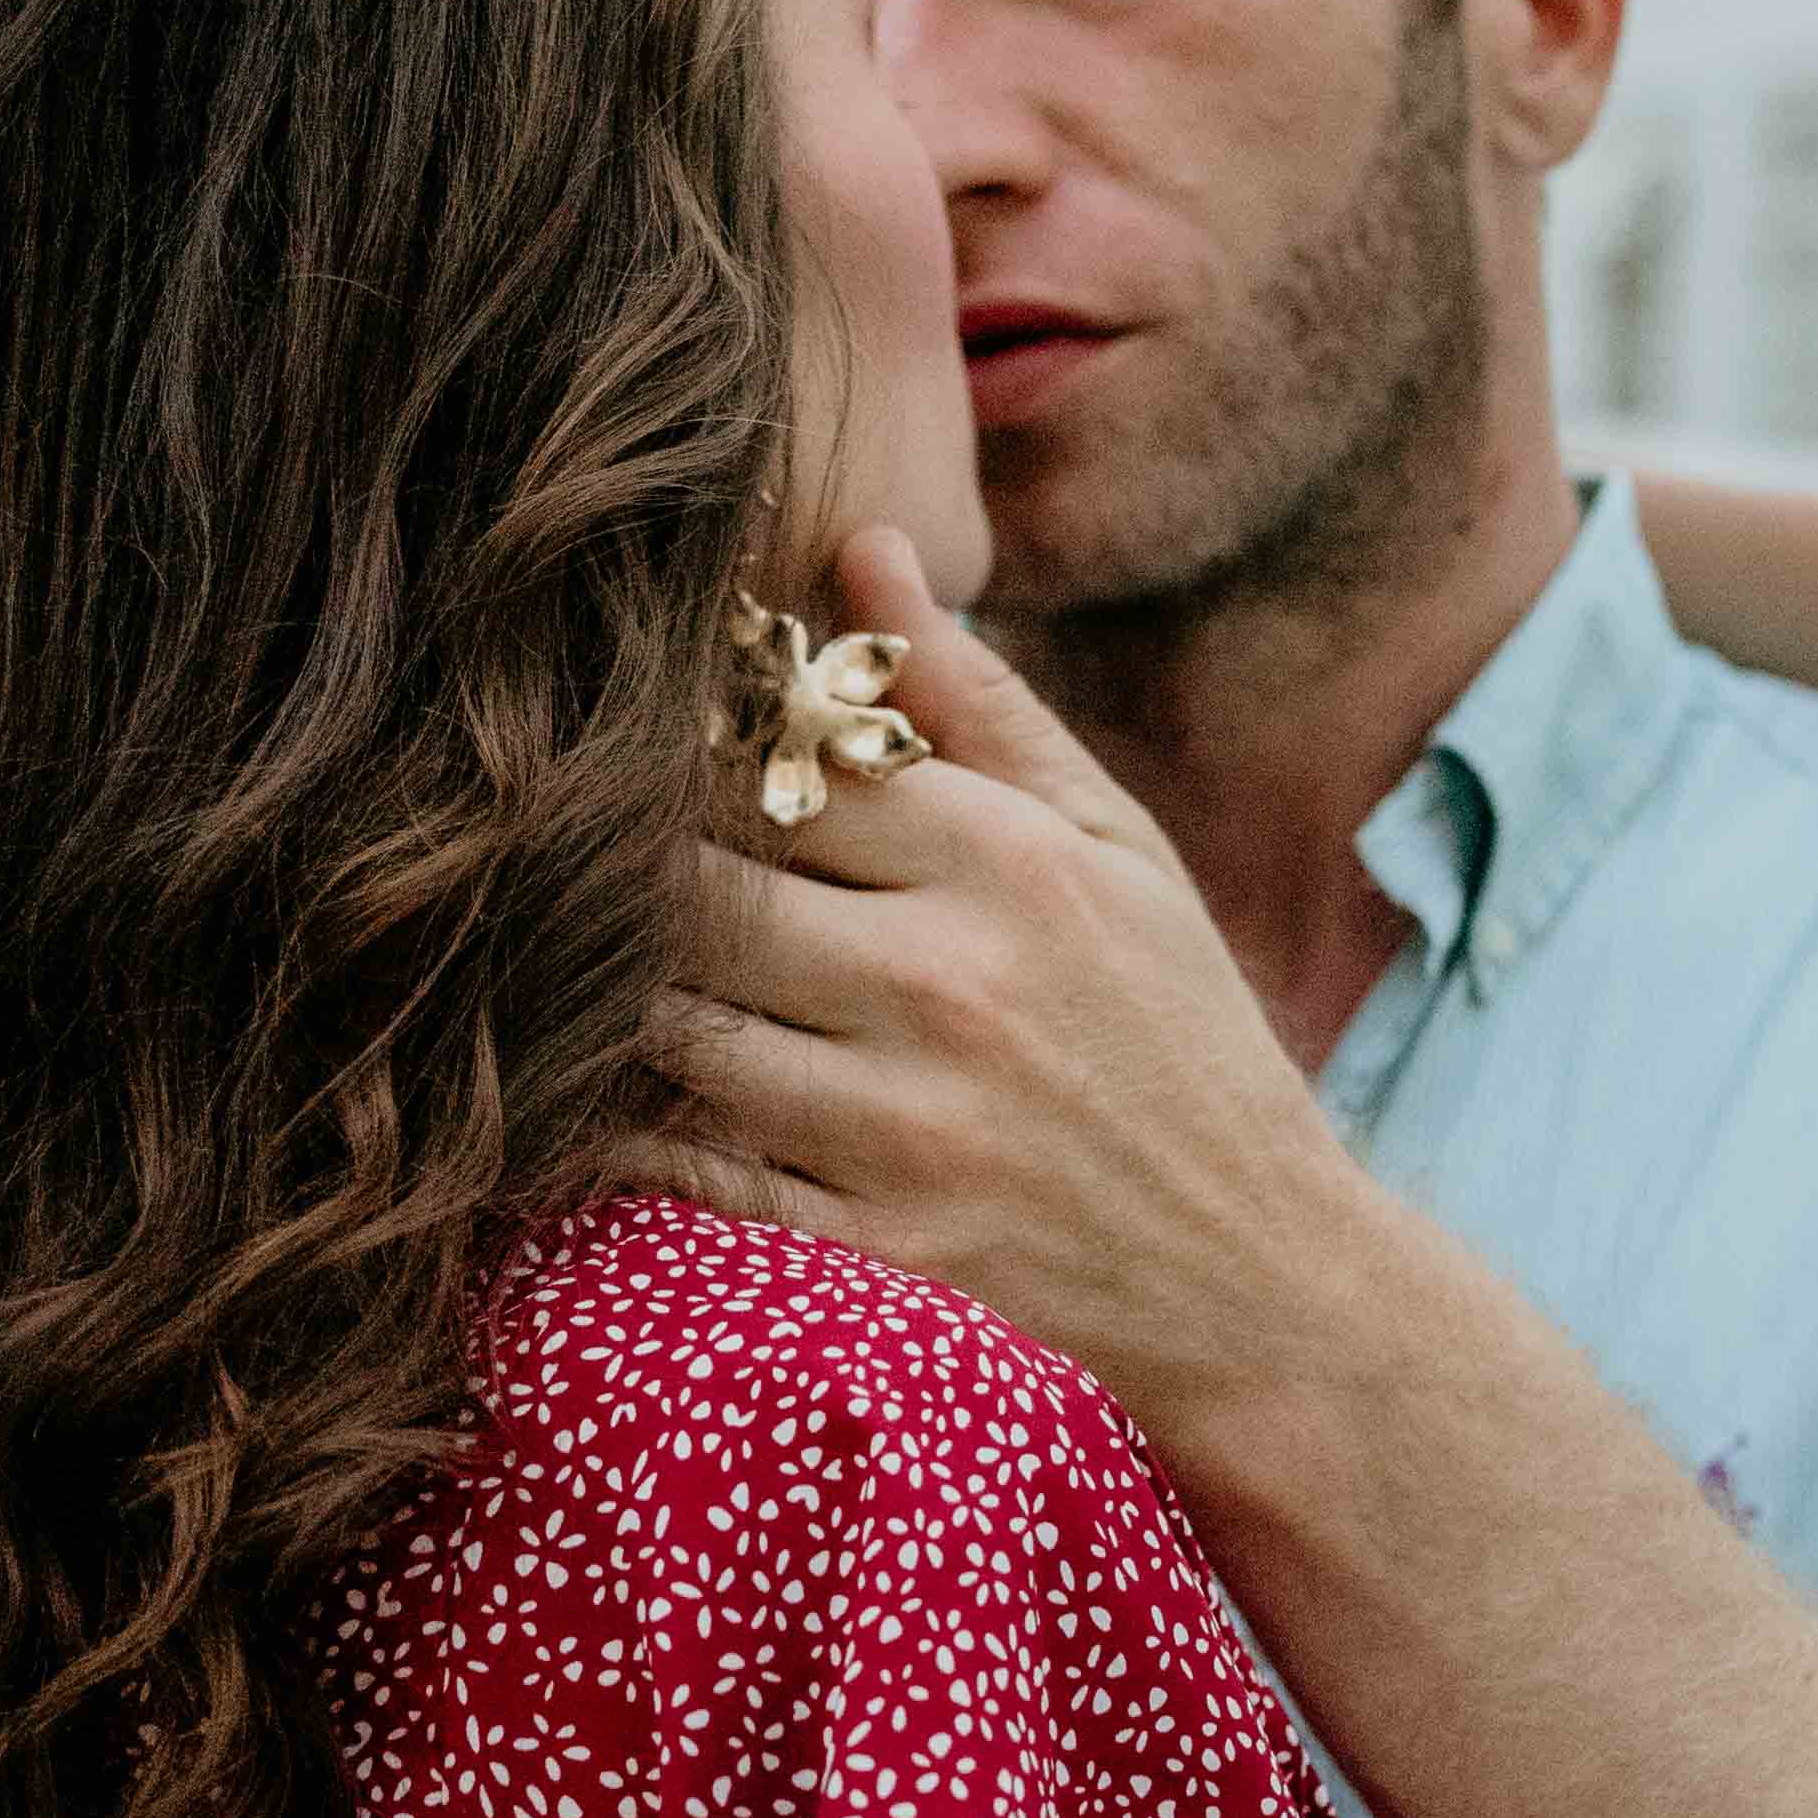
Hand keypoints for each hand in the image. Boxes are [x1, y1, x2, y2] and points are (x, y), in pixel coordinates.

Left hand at [655, 527, 1383, 1466]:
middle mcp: (947, 984)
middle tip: (559, 838)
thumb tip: (860, 547)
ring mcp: (903, 1125)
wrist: (1258, 1270)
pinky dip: (617, 1127)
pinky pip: (686, 1172)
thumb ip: (979, 703)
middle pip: (697, 885)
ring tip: (564, 952)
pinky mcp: (870, 1244)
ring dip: (603, 986)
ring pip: (670, 1025)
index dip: (689, 740)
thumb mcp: (1114, 844)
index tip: (643, 733)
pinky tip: (586, 1084)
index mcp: (1007, 862)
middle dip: (618, 858)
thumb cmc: (1177, 1028)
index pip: (778, 760)